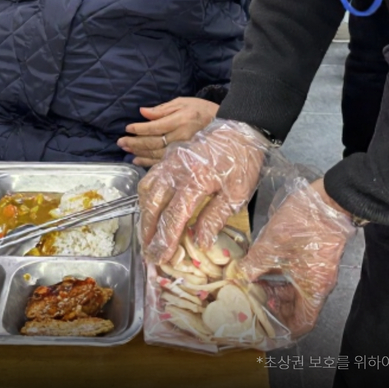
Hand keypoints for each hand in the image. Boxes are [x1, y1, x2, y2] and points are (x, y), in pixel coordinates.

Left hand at [117, 97, 219, 167]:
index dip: (139, 129)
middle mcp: (181, 137)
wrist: (221, 122)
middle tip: (120, 141)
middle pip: (153, 142)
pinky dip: (148, 161)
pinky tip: (137, 159)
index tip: (127, 128)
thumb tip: (142, 112)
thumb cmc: (200, 109)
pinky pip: (163, 161)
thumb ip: (161, 109)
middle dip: (135, 142)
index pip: (155, 127)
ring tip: (126, 149)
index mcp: (180, 121)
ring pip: (156, 154)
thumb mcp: (182, 102)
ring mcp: (182, 149)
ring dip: (139, 152)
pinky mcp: (183, 156)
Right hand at [138, 118, 267, 259]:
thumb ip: (215, 217)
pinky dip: (146, 197)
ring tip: (148, 236)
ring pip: (147, 190)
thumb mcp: (237, 194)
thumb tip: (199, 242)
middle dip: (149, 231)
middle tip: (150, 253)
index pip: (174, 216)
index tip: (161, 258)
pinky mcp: (170, 157)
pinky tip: (151, 210)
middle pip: (154, 204)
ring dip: (145, 215)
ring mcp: (170, 161)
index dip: (166, 239)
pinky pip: (150, 178)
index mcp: (196, 180)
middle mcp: (177, 169)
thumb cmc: (243, 163)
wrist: (240, 130)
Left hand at [237, 178, 356, 339]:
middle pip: (297, 307)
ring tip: (254, 281)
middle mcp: (319, 284)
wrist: (328, 199)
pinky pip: (298, 274)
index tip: (266, 329)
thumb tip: (240, 276)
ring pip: (296, 289)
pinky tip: (264, 264)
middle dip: (273, 306)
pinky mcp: (316, 255)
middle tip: (253, 300)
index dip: (283, 330)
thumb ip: (254, 265)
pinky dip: (281, 273)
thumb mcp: (272, 247)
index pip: (301, 324)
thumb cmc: (305, 225)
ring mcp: (319, 269)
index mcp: (313, 290)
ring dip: (276, 288)